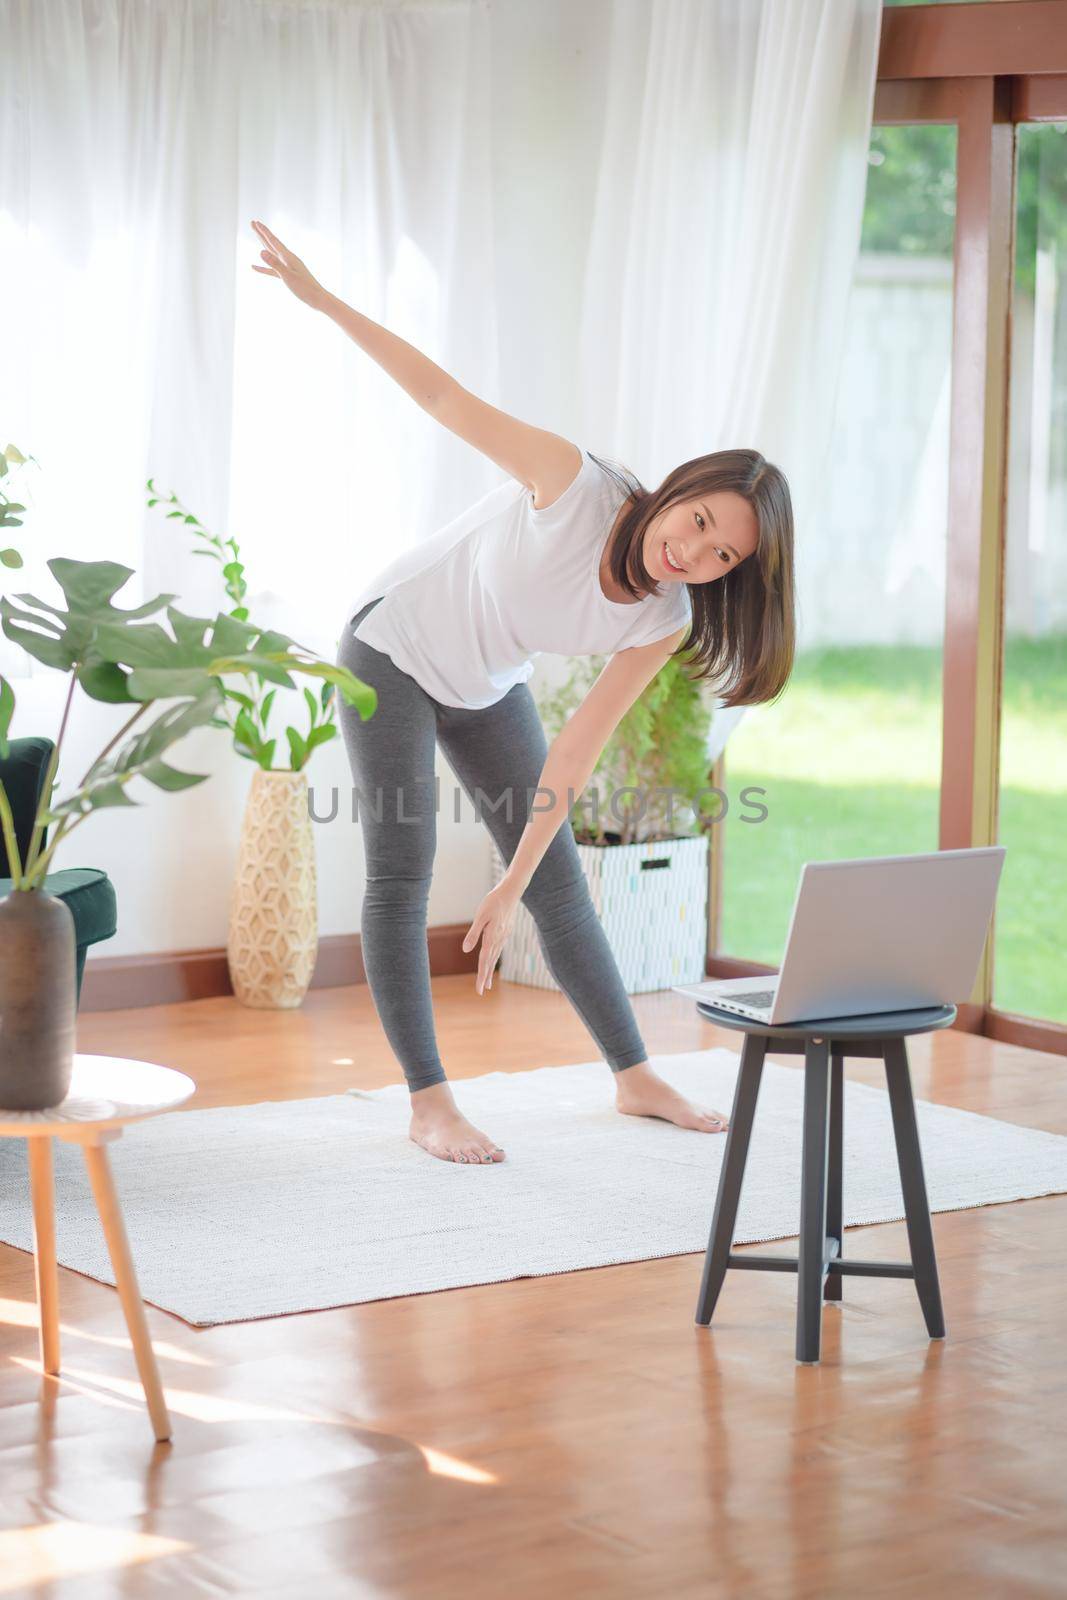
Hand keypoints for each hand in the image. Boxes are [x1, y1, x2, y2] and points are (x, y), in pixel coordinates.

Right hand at [250, 219, 325, 309]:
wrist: (318, 299)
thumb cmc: (305, 289)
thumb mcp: (288, 276)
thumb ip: (274, 264)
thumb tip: (260, 251)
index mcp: (288, 257)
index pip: (273, 241)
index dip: (263, 231)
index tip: (255, 222)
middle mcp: (288, 259)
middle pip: (271, 244)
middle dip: (261, 234)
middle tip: (253, 223)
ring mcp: (287, 267)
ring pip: (272, 254)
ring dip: (263, 245)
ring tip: (256, 237)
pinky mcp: (287, 275)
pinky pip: (271, 269)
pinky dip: (262, 267)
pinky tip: (254, 267)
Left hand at [462, 879, 520, 994]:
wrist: (511, 892)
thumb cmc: (493, 902)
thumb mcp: (480, 916)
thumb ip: (473, 934)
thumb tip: (465, 950)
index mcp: (492, 937)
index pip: (484, 961)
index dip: (482, 976)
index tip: (480, 990)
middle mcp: (499, 940)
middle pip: (490, 962)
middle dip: (485, 977)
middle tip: (481, 991)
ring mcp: (503, 936)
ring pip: (495, 957)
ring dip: (490, 970)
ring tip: (487, 983)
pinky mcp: (505, 932)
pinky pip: (498, 950)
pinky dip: (494, 959)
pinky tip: (493, 961)